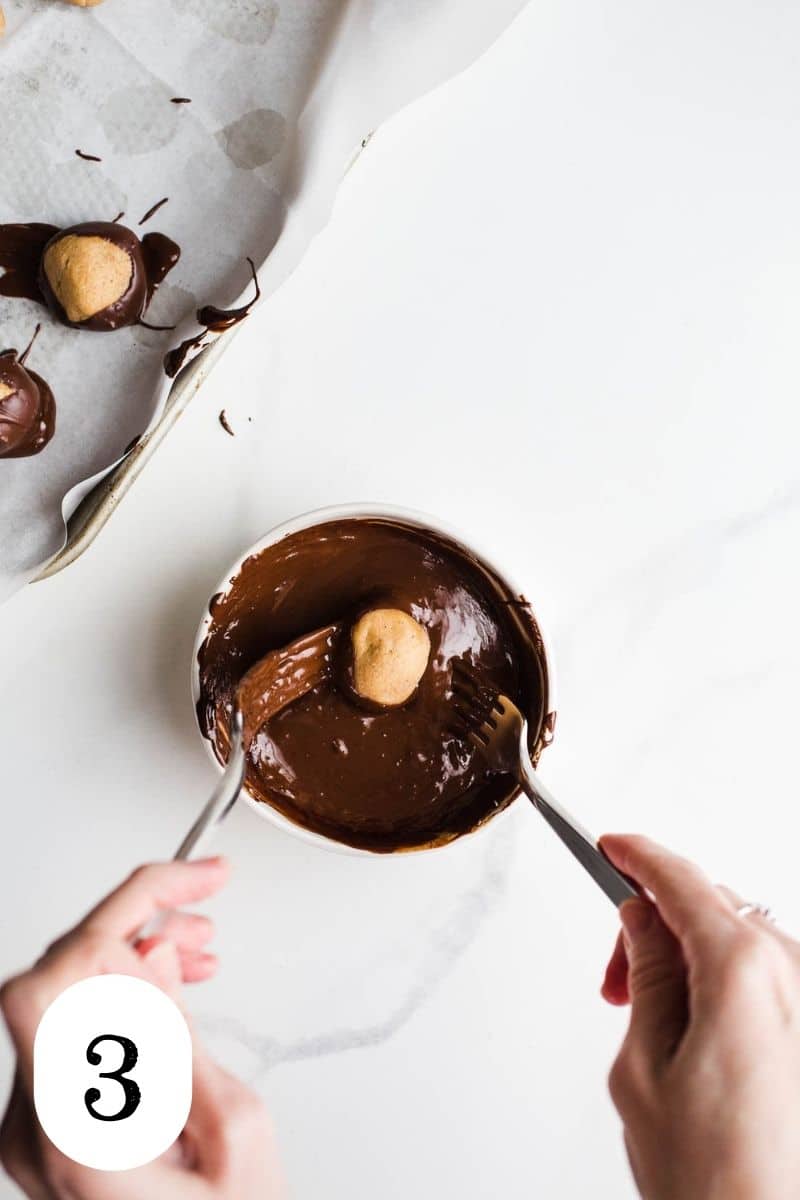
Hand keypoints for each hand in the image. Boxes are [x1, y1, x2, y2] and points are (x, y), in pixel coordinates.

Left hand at [0, 859, 283, 1198]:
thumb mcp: (240, 1132)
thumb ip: (183, 1036)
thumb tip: (147, 955)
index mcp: (81, 1138)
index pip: (48, 987)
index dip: (114, 915)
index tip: (181, 888)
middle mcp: (35, 1134)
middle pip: (57, 980)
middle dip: (134, 928)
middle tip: (202, 923)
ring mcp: (32, 1134)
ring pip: (62, 997)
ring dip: (131, 957)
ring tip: (200, 953)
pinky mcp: (45, 1129)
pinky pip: (70, 1032)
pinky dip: (120, 998)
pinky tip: (170, 989)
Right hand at [600, 834, 799, 1199]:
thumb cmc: (714, 1180)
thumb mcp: (645, 1063)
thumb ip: (648, 972)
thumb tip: (643, 918)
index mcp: (743, 971)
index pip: (681, 881)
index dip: (638, 856)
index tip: (612, 846)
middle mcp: (794, 974)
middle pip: (712, 909)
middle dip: (655, 927)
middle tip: (615, 984)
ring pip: (741, 942)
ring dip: (692, 960)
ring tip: (654, 1023)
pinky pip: (769, 978)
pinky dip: (726, 985)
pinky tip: (698, 1034)